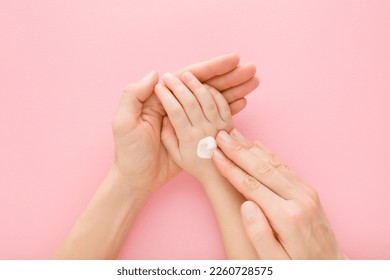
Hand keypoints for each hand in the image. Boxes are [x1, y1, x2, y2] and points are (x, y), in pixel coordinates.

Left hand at [112, 53, 258, 194]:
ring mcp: (187, 119)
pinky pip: (214, 116)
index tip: (233, 59)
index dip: (212, 68)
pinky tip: (243, 101)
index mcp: (161, 98)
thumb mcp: (124, 123)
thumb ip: (134, 95)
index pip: (190, 77)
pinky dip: (229, 107)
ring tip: (254, 81)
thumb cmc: (128, 153)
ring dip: (234, 88)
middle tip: (251, 69)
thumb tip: (155, 73)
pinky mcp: (194, 133)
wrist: (137, 179)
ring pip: (214, 98)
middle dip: (229, 75)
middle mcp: (177, 104)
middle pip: (206, 85)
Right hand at [154, 71, 231, 182]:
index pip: (175, 110)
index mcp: (188, 138)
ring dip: (195, 84)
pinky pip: (222, 103)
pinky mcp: (229, 123)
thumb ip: (168, 136)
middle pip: (189, 101)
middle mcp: (203, 130)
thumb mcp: (176, 156)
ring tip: (186, 75)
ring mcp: (218, 125)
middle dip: (177, 85)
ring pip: (206, 98)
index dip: (166, 96)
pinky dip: (213, 92)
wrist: (218, 175)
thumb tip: (166, 117)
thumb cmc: (195, 165)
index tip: (159, 87)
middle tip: (168, 76)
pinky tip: (205, 85)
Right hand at [211, 129, 345, 258]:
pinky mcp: (308, 191)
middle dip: (238, 150)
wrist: (330, 267)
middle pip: (261, 168)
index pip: (251, 185)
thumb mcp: (275, 262)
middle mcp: (298, 199)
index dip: (230, 168)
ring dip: (251, 148)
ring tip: (234, 135)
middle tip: (221, 136)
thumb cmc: (298, 267)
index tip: (215, 155)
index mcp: (286, 217)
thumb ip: (259, 234)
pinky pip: (284, 167)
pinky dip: (268, 154)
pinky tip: (256, 145)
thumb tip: (246, 205)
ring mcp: (305, 192)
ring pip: (273, 163)